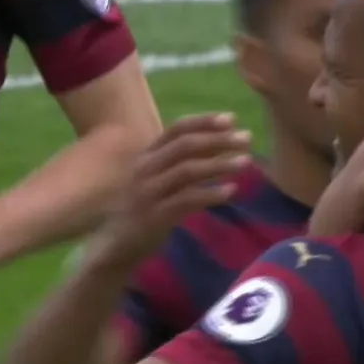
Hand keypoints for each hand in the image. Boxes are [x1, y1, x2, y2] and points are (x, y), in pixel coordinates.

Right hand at [88, 113, 251, 268]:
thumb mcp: (160, 180)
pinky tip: (232, 191)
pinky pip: (187, 200)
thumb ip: (184, 163)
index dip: (204, 121)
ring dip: (219, 164)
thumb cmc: (142, 208)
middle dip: (218, 139)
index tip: (232, 118)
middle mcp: (146, 169)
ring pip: (187, 170)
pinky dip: (211, 194)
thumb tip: (220, 146)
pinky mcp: (155, 215)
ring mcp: (149, 192)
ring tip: (246, 162)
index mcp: (147, 156)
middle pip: (185, 145)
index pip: (176, 129)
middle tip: (247, 138)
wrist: (115, 244)